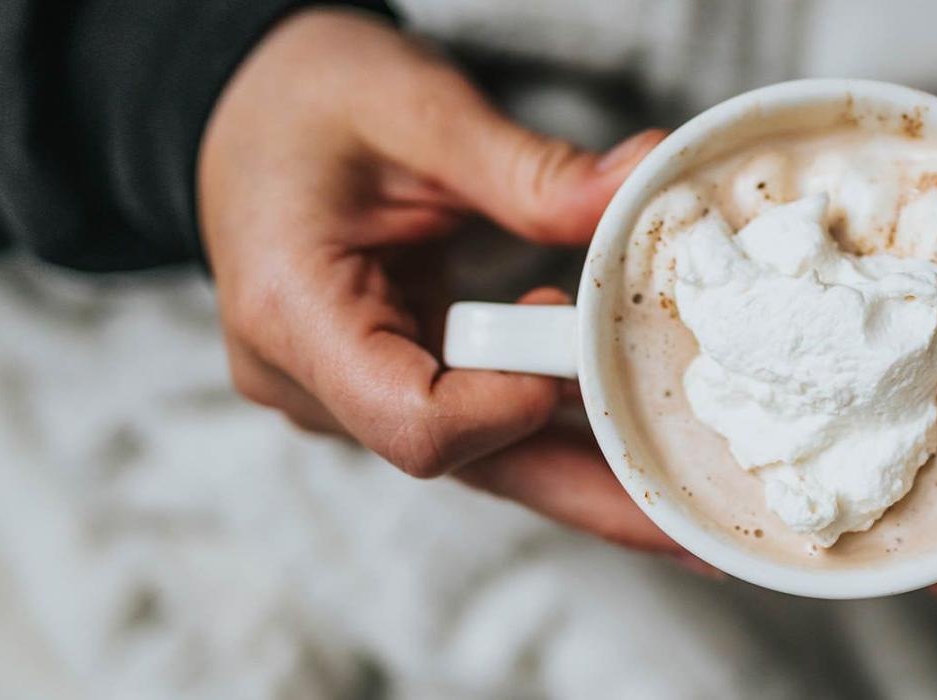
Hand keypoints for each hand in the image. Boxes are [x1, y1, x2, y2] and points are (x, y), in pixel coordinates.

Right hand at [198, 9, 710, 571]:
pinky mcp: (384, 383)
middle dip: (588, 492)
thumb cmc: (304, 98)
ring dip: (585, 472)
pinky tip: (637, 440)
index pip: (411, 421)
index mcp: (294, 316)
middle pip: (466, 466)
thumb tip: (637, 190)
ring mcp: (345, 393)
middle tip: (693, 517)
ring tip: (690, 493)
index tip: (580, 351)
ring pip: (483, 460)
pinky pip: (480, 427)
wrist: (244, 106)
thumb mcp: (416, 108)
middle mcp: (310, 381)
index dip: (509, 406)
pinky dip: (558, 429)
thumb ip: (526, 167)